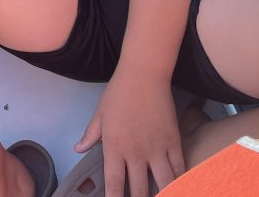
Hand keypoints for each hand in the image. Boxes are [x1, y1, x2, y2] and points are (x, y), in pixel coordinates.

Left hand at [75, 74, 183, 194]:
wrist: (143, 74)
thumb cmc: (119, 92)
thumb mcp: (100, 114)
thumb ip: (90, 135)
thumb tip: (78, 149)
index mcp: (115, 147)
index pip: (114, 184)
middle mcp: (136, 153)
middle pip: (140, 190)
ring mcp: (157, 148)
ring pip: (164, 183)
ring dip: (162, 192)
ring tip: (160, 195)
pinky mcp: (173, 141)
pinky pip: (179, 167)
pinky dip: (180, 179)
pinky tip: (179, 184)